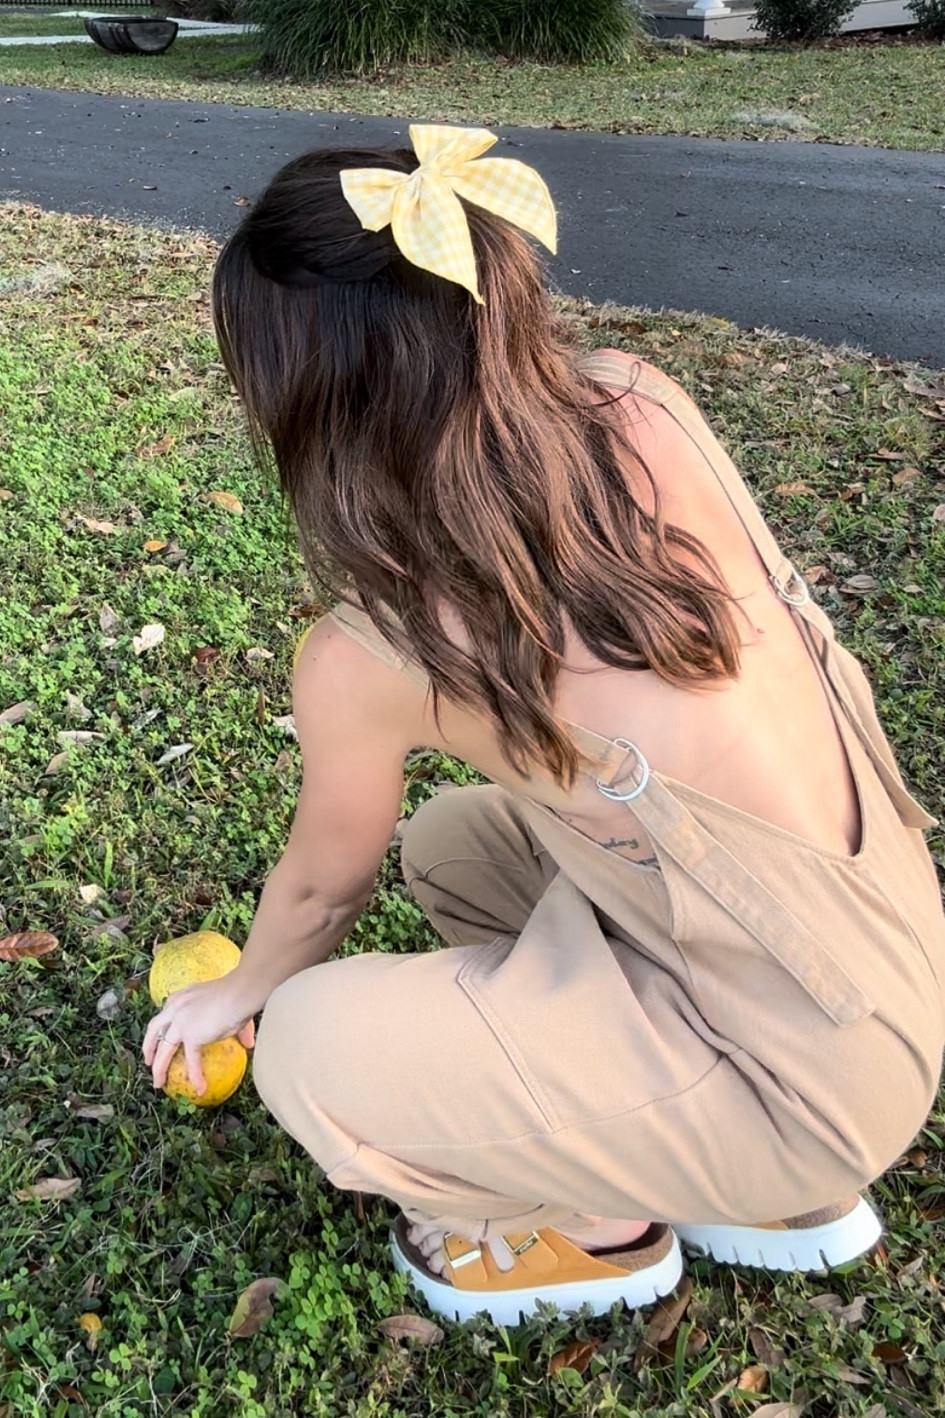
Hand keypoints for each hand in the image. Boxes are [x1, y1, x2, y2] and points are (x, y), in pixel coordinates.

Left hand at [142, 975, 256, 1095]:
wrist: (241, 991)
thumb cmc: (239, 995)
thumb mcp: (230, 1009)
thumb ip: (237, 1028)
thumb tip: (249, 1044)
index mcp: (182, 998)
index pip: (167, 1013)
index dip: (162, 1026)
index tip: (162, 1035)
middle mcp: (175, 1007)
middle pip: (154, 1029)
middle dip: (148, 1046)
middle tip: (149, 1061)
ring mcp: (180, 1022)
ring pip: (163, 1048)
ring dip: (158, 1067)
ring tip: (158, 1082)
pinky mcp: (190, 1035)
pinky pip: (191, 1060)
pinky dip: (196, 1076)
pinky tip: (200, 1088)